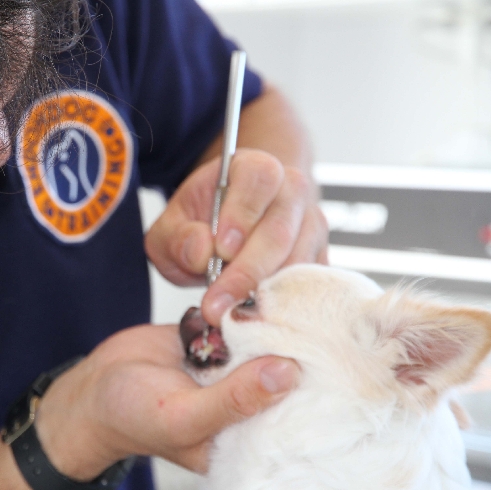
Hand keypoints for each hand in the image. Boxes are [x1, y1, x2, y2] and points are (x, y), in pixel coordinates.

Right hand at [34, 324, 299, 477]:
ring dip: (266, 320)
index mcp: (245, 436)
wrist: (93, 387)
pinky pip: (236, 323)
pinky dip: (240, 308)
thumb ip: (233, 399)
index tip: (325, 354)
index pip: (292, 412)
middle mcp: (244, 402)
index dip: (308, 385)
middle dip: (290, 344)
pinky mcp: (213, 341)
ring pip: (262, 341)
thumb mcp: (182, 415)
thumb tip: (287, 373)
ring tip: (279, 299)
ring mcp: (230, 369)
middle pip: (281, 372)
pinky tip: (252, 292)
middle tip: (305, 317)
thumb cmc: (131, 416)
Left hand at [144, 150, 328, 326]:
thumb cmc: (199, 223)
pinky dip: (285, 304)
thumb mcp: (171, 226)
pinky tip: (256, 321)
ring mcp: (311, 225)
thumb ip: (177, 237)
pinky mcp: (319, 258)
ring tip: (231, 316)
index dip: (242, 213)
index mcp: (253, 169)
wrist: (230, 229)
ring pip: (299, 259)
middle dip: (247, 271)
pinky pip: (311, 283)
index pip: (258, 179)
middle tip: (216, 304)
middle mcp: (291, 191)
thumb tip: (202, 252)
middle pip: (280, 228)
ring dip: (265, 292)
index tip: (221, 249)